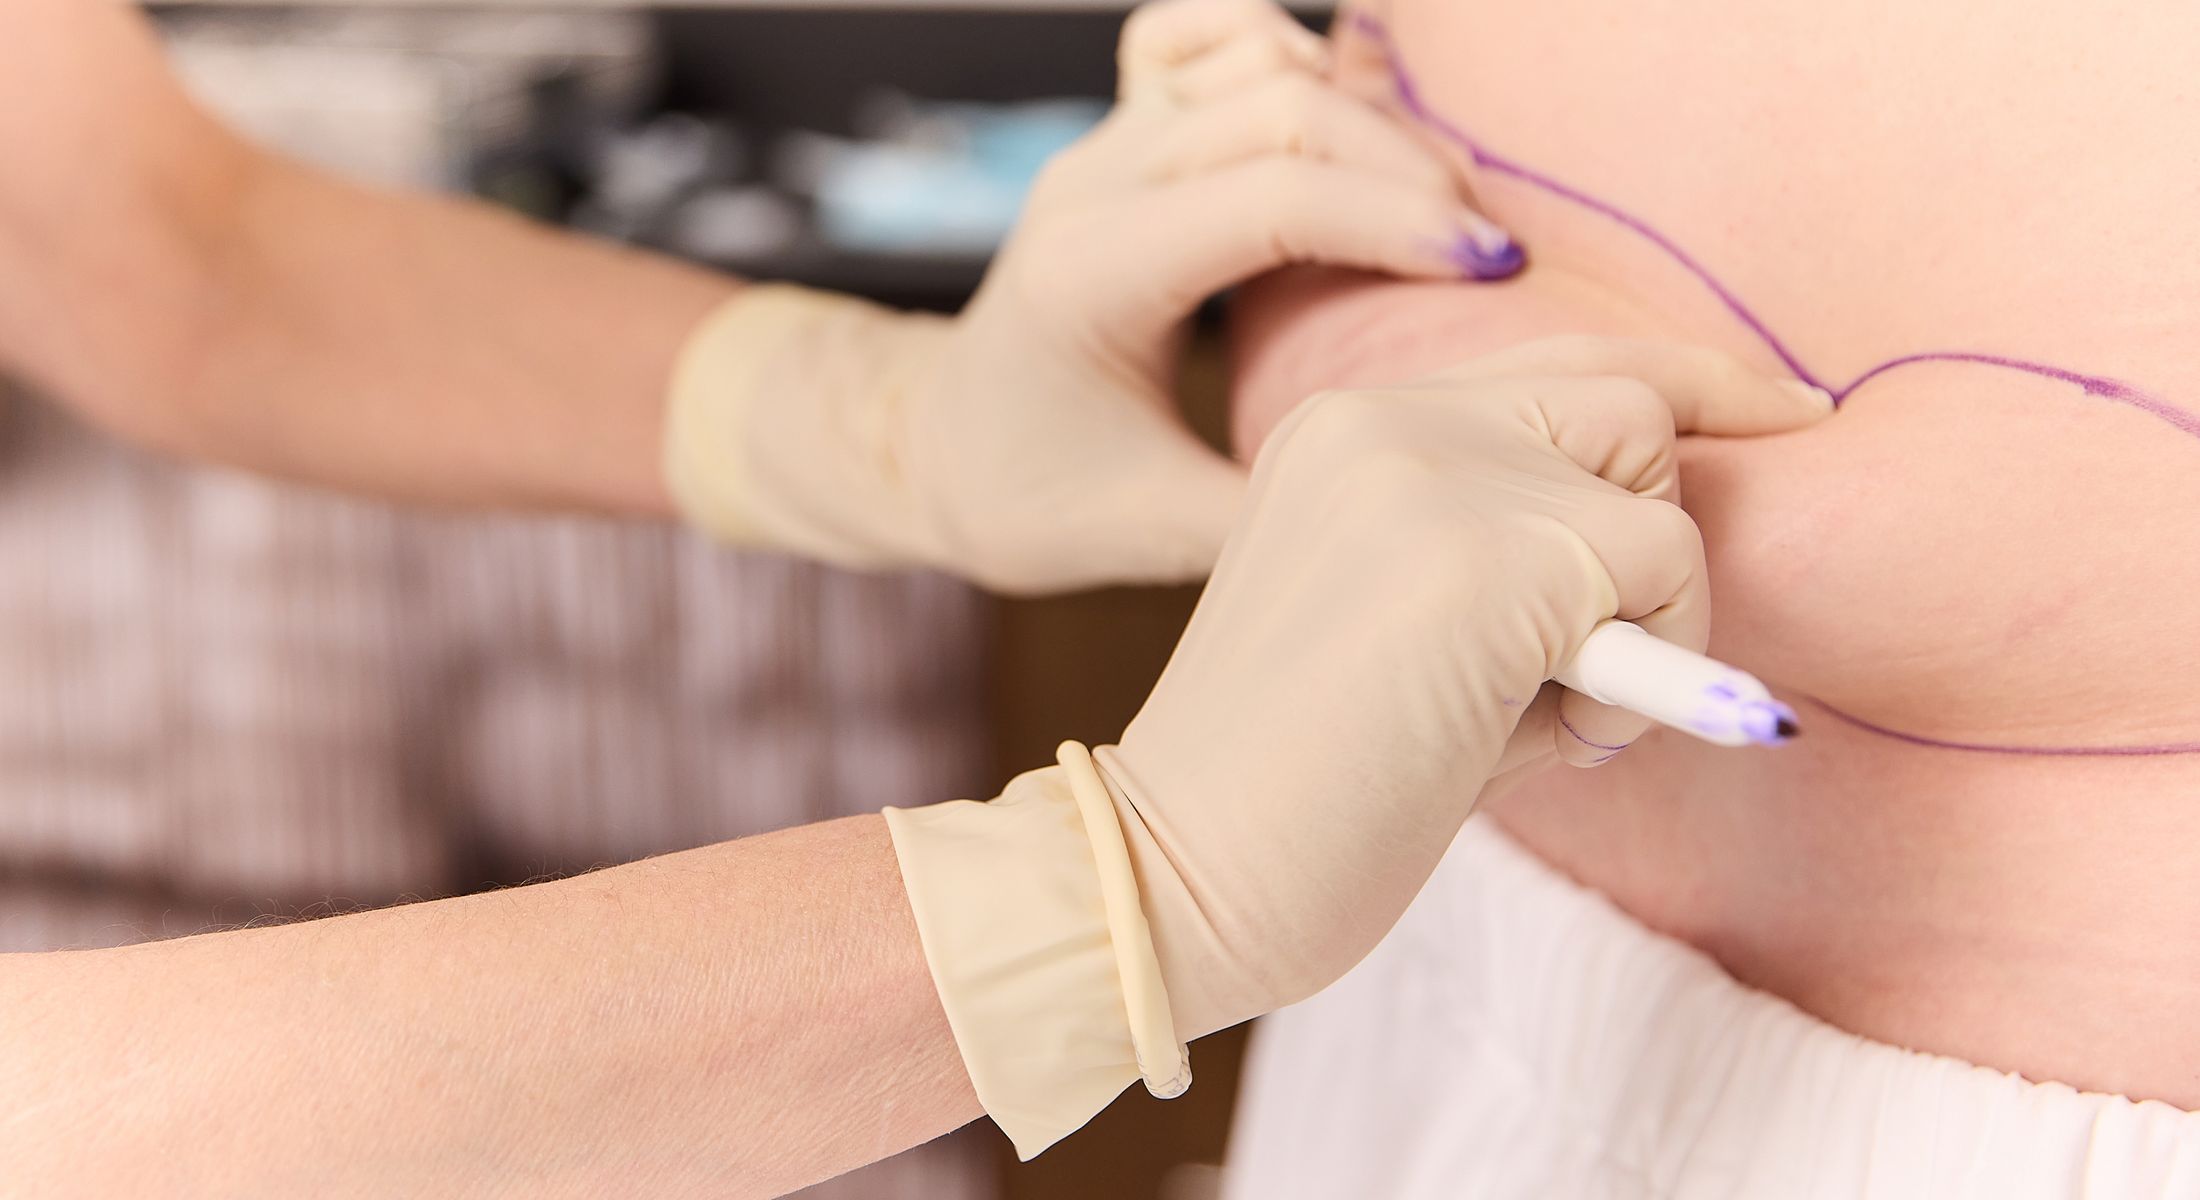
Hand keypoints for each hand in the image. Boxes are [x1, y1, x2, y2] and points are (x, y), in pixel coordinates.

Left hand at [665, 0, 1512, 592]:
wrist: (932, 445)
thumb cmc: (1027, 496)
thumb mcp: (1148, 533)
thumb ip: (1273, 512)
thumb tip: (1421, 489)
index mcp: (1090, 274)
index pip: (1273, 199)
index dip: (1399, 221)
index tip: (1500, 274)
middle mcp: (1093, 182)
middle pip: (1282, 107)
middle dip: (1408, 168)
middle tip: (1490, 254)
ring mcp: (1105, 142)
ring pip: (1257, 55)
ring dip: (1365, 113)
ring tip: (1436, 203)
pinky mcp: (1122, 131)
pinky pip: (1208, 35)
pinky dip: (1287, 50)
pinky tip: (1341, 119)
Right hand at [885, 337, 1826, 1155]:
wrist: (1180, 871)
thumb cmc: (1303, 785)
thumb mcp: (1397, 618)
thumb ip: (1505, 543)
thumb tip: (1662, 543)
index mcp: (1346, 427)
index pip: (1559, 362)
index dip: (1693, 381)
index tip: (1791, 409)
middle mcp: (1384, 419)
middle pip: (1631, 399)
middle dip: (1656, 532)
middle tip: (1602, 666)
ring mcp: (1432, 474)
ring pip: (1660, 490)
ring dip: (1648, 615)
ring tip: (1542, 719)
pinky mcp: (1493, 555)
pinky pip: (1663, 573)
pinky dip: (1647, 672)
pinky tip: (1550, 740)